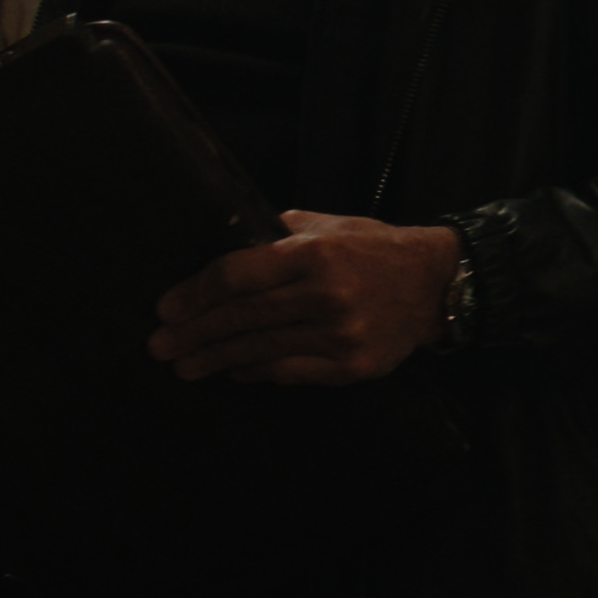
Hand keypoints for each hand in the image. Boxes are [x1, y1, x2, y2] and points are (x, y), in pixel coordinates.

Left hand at [148, 211, 458, 384]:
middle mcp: (324, 294)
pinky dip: (257, 372)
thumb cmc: (376, 250)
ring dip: (215, 359)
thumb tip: (231, 237)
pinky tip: (234, 371)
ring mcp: (338, 334)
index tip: (166, 309)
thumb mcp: (331, 225)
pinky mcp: (351, 366)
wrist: (436, 284)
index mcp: (313, 253)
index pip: (236, 275)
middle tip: (160, 345)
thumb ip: (281, 231)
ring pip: (260, 350)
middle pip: (241, 318)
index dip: (195, 294)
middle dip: (194, 334)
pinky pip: (290, 372)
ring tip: (185, 366)